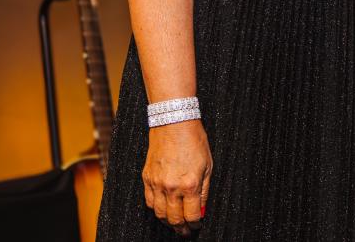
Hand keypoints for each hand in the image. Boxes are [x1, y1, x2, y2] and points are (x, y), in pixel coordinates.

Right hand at [143, 119, 211, 236]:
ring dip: (167, 222)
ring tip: (175, 224)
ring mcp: (156, 183)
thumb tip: (202, 209)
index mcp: (189, 184)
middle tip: (185, 232)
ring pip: (159, 213)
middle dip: (181, 228)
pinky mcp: (147, 178)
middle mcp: (171, 187)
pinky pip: (149, 201)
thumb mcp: (208, 166)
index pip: (192, 215)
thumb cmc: (194, 142)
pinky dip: (156, 209)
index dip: (195, 224)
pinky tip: (163, 210)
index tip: (197, 225)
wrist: (173, 124)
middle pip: (174, 219)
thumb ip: (204, 191)